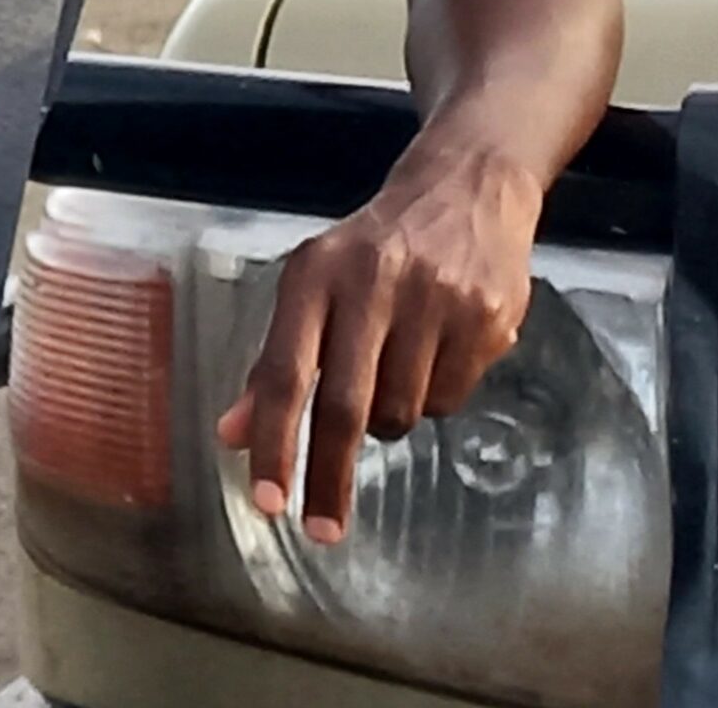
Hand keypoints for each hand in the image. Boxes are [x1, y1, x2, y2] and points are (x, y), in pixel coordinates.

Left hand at [215, 138, 538, 541]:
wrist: (464, 189)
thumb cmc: (372, 248)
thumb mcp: (312, 287)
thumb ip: (272, 361)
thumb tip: (232, 435)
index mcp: (315, 274)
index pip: (285, 371)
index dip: (275, 440)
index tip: (267, 499)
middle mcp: (371, 283)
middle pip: (344, 405)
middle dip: (329, 477)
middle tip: (321, 529)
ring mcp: (433, 301)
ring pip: (400, 411)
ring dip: (389, 417)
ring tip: (393, 368)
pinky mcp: (485, 318)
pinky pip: (449, 399)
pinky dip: (434, 396)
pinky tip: (435, 353)